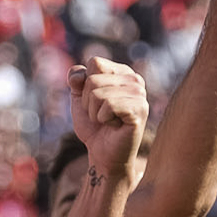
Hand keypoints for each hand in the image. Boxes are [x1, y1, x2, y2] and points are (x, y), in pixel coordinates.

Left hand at [67, 56, 147, 182]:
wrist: (102, 153)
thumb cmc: (93, 125)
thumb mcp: (79, 98)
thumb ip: (76, 80)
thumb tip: (77, 74)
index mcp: (122, 72)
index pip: (94, 63)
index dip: (84, 84)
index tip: (93, 101)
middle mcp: (135, 80)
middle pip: (93, 79)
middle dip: (88, 102)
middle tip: (100, 115)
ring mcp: (140, 94)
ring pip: (98, 94)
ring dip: (95, 112)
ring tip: (107, 120)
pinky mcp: (140, 110)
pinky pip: (108, 105)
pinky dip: (103, 119)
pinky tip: (114, 125)